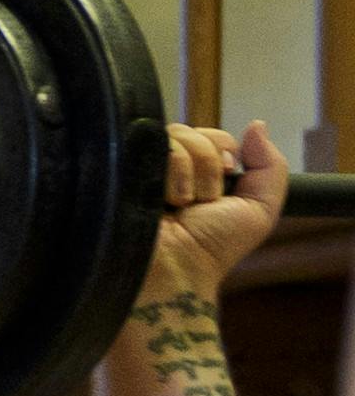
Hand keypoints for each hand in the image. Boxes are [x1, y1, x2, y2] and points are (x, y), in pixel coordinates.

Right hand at [145, 119, 286, 309]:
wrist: (176, 270)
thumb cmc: (213, 248)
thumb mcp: (260, 209)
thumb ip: (270, 166)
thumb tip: (256, 125)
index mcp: (198, 174)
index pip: (211, 136)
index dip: (223, 151)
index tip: (226, 178)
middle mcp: (170, 170)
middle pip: (194, 133)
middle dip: (209, 164)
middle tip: (203, 199)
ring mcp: (145, 171)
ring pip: (174, 136)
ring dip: (189, 172)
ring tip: (181, 205)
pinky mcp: (125, 173)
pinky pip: (154, 146)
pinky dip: (170, 171)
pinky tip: (164, 201)